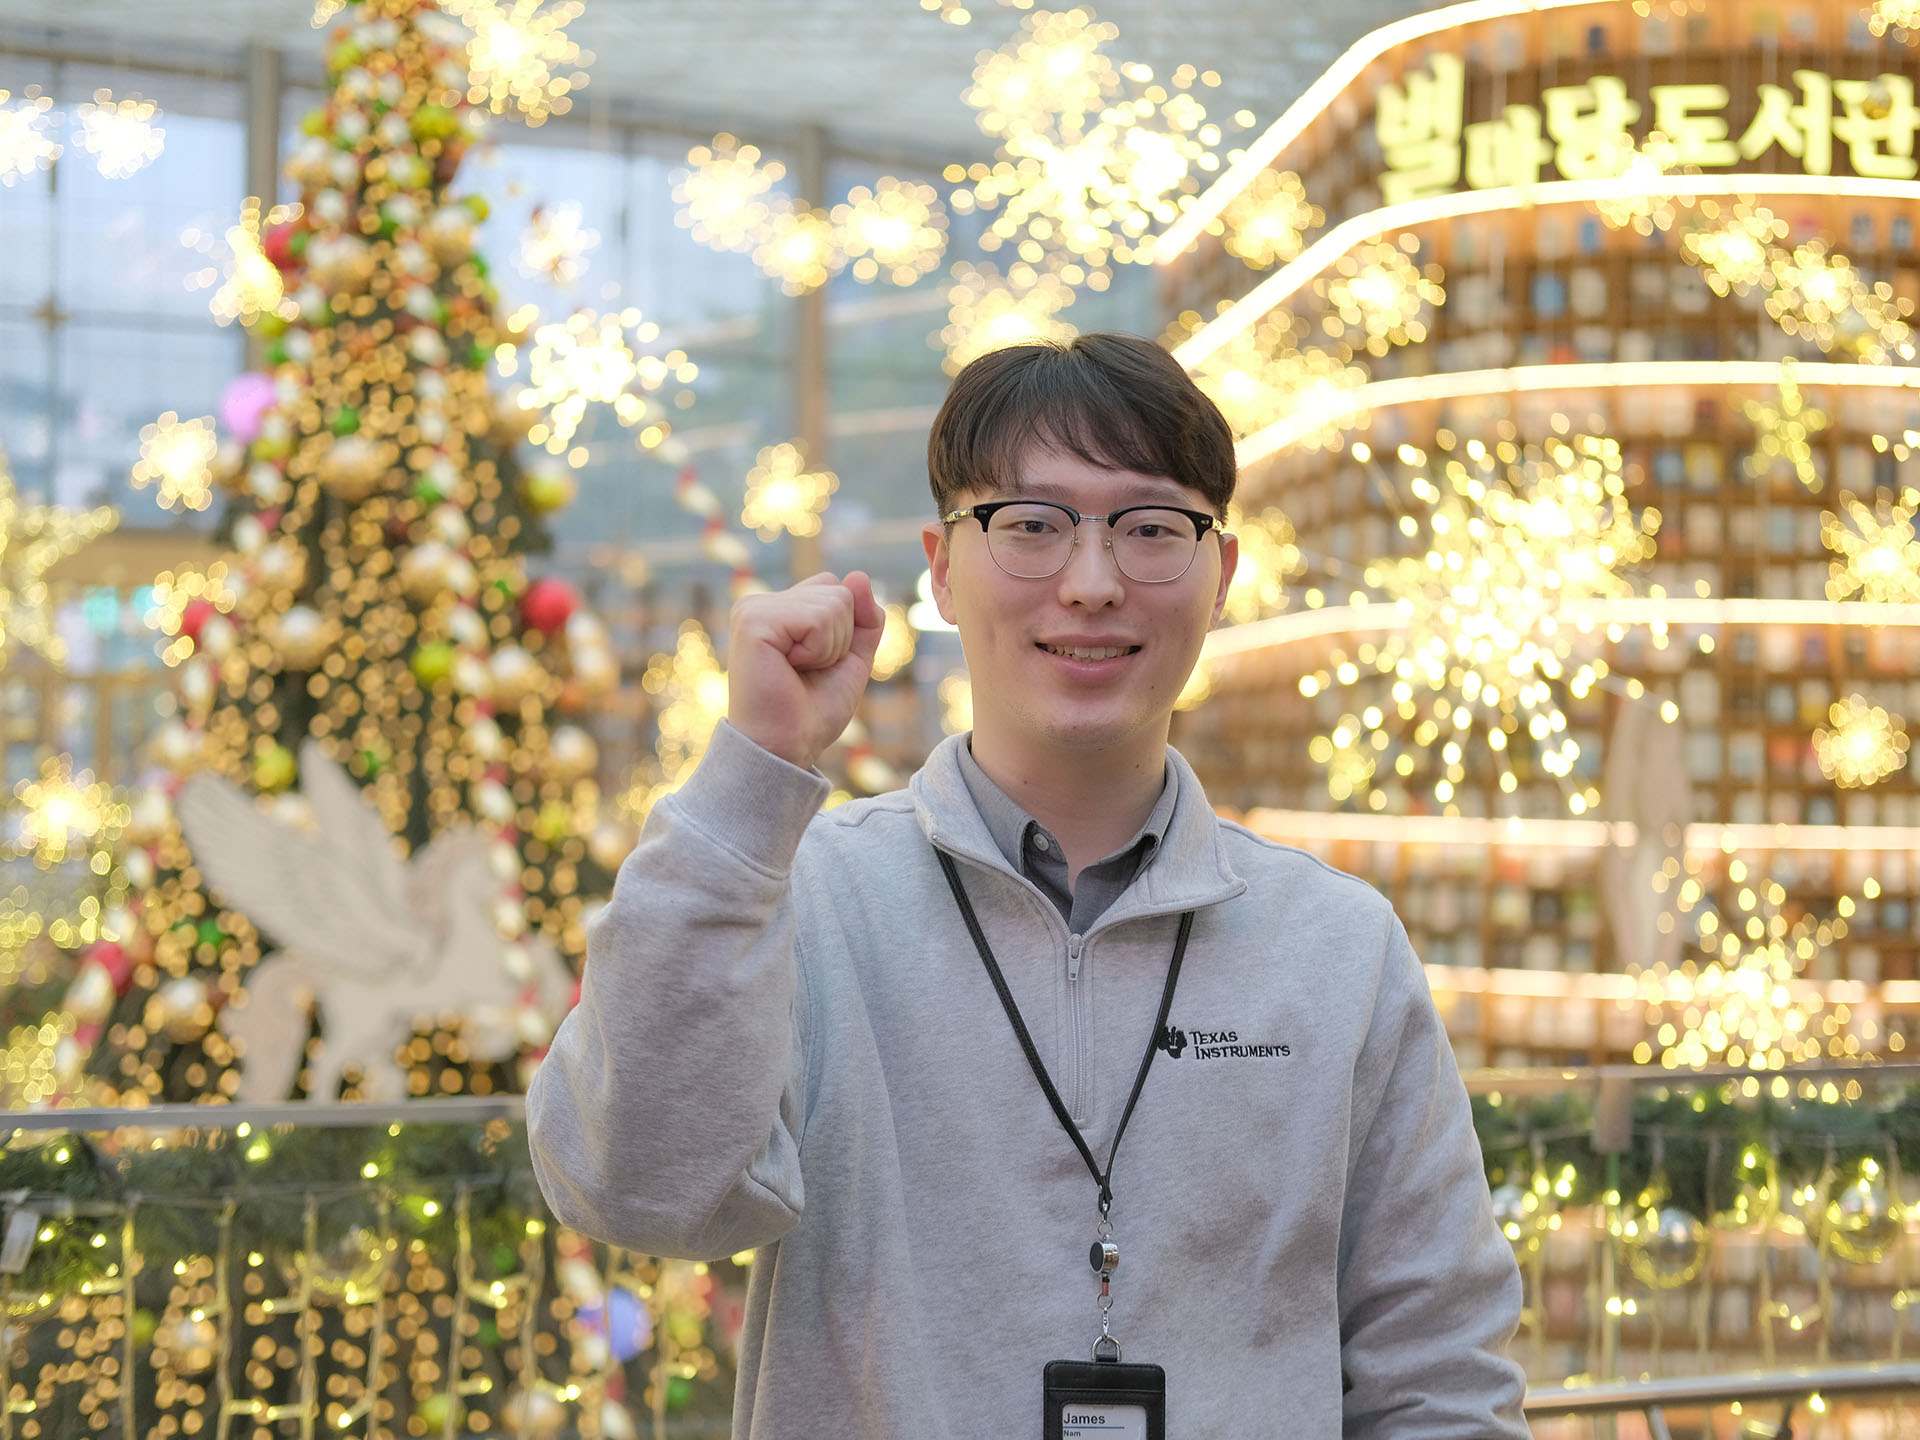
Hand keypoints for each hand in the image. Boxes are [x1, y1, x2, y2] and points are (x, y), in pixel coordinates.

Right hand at [726, 572, 886, 770]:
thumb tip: (859, 576)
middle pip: (839, 591)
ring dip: (829, 648)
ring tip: (796, 672)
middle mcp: (761, 602)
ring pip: (834, 602)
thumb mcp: (852, 659)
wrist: (785, 748)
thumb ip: (864, 619)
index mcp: (778, 608)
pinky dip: (819, 650)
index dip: (844, 632)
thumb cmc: (812, 711)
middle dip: (840, 639)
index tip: (815, 666)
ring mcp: (753, 608)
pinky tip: (788, 668)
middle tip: (806, 672)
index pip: (838, 588)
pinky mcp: (753, 620)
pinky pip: (818, 618)